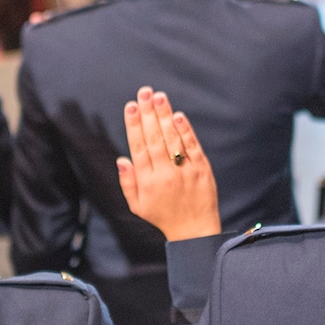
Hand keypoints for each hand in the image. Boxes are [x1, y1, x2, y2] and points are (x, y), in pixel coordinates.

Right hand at [117, 87, 220, 241]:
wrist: (195, 232)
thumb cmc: (163, 217)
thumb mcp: (138, 206)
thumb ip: (128, 182)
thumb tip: (122, 159)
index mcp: (148, 182)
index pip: (139, 147)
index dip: (134, 125)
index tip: (130, 107)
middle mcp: (165, 175)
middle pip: (155, 138)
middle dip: (148, 113)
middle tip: (144, 92)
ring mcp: (185, 171)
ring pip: (173, 139)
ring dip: (165, 116)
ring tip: (159, 97)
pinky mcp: (202, 170)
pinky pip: (192, 147)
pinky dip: (186, 131)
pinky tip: (178, 116)